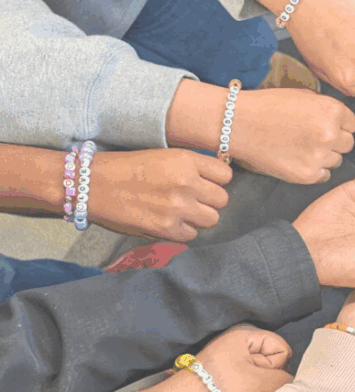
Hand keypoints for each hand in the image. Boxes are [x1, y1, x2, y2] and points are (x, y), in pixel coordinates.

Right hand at [88, 150, 231, 241]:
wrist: (92, 184)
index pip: (225, 175)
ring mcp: (177, 207)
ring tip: (181, 213)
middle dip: (209, 201)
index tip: (205, 183)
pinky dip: (182, 231)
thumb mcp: (162, 156)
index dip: (216, 181)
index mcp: (185, 160)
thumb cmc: (125, 168)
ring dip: (199, 218)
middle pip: (222, 199)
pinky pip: (191, 235)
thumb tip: (213, 180)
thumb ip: (190, 167)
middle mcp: (186, 182)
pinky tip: (168, 222)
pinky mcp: (165, 228)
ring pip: (212, 219)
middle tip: (193, 200)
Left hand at [167, 324, 292, 391]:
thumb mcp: (258, 383)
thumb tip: (294, 382)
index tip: (262, 378)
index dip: (278, 366)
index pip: (281, 348)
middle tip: (250, 390)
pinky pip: (249, 389)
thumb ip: (284, 380)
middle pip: (272, 364)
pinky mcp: (226, 383)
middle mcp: (238, 347)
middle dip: (267, 381)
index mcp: (244, 336)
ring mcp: (231, 366)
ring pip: (262, 379)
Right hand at [230, 87, 354, 183]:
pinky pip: (324, 175)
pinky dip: (315, 170)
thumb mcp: (303, 95)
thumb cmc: (268, 106)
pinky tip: (298, 160)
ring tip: (301, 148)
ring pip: (336, 161)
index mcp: (332, 111)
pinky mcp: (307, 174)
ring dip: (324, 156)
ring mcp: (319, 156)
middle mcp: (330, 133)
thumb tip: (342, 120)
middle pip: (347, 144)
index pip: (352, 124)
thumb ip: (326, 108)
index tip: (324, 126)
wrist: (238, 124)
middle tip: (312, 139)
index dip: (339, 125)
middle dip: (334, 142)